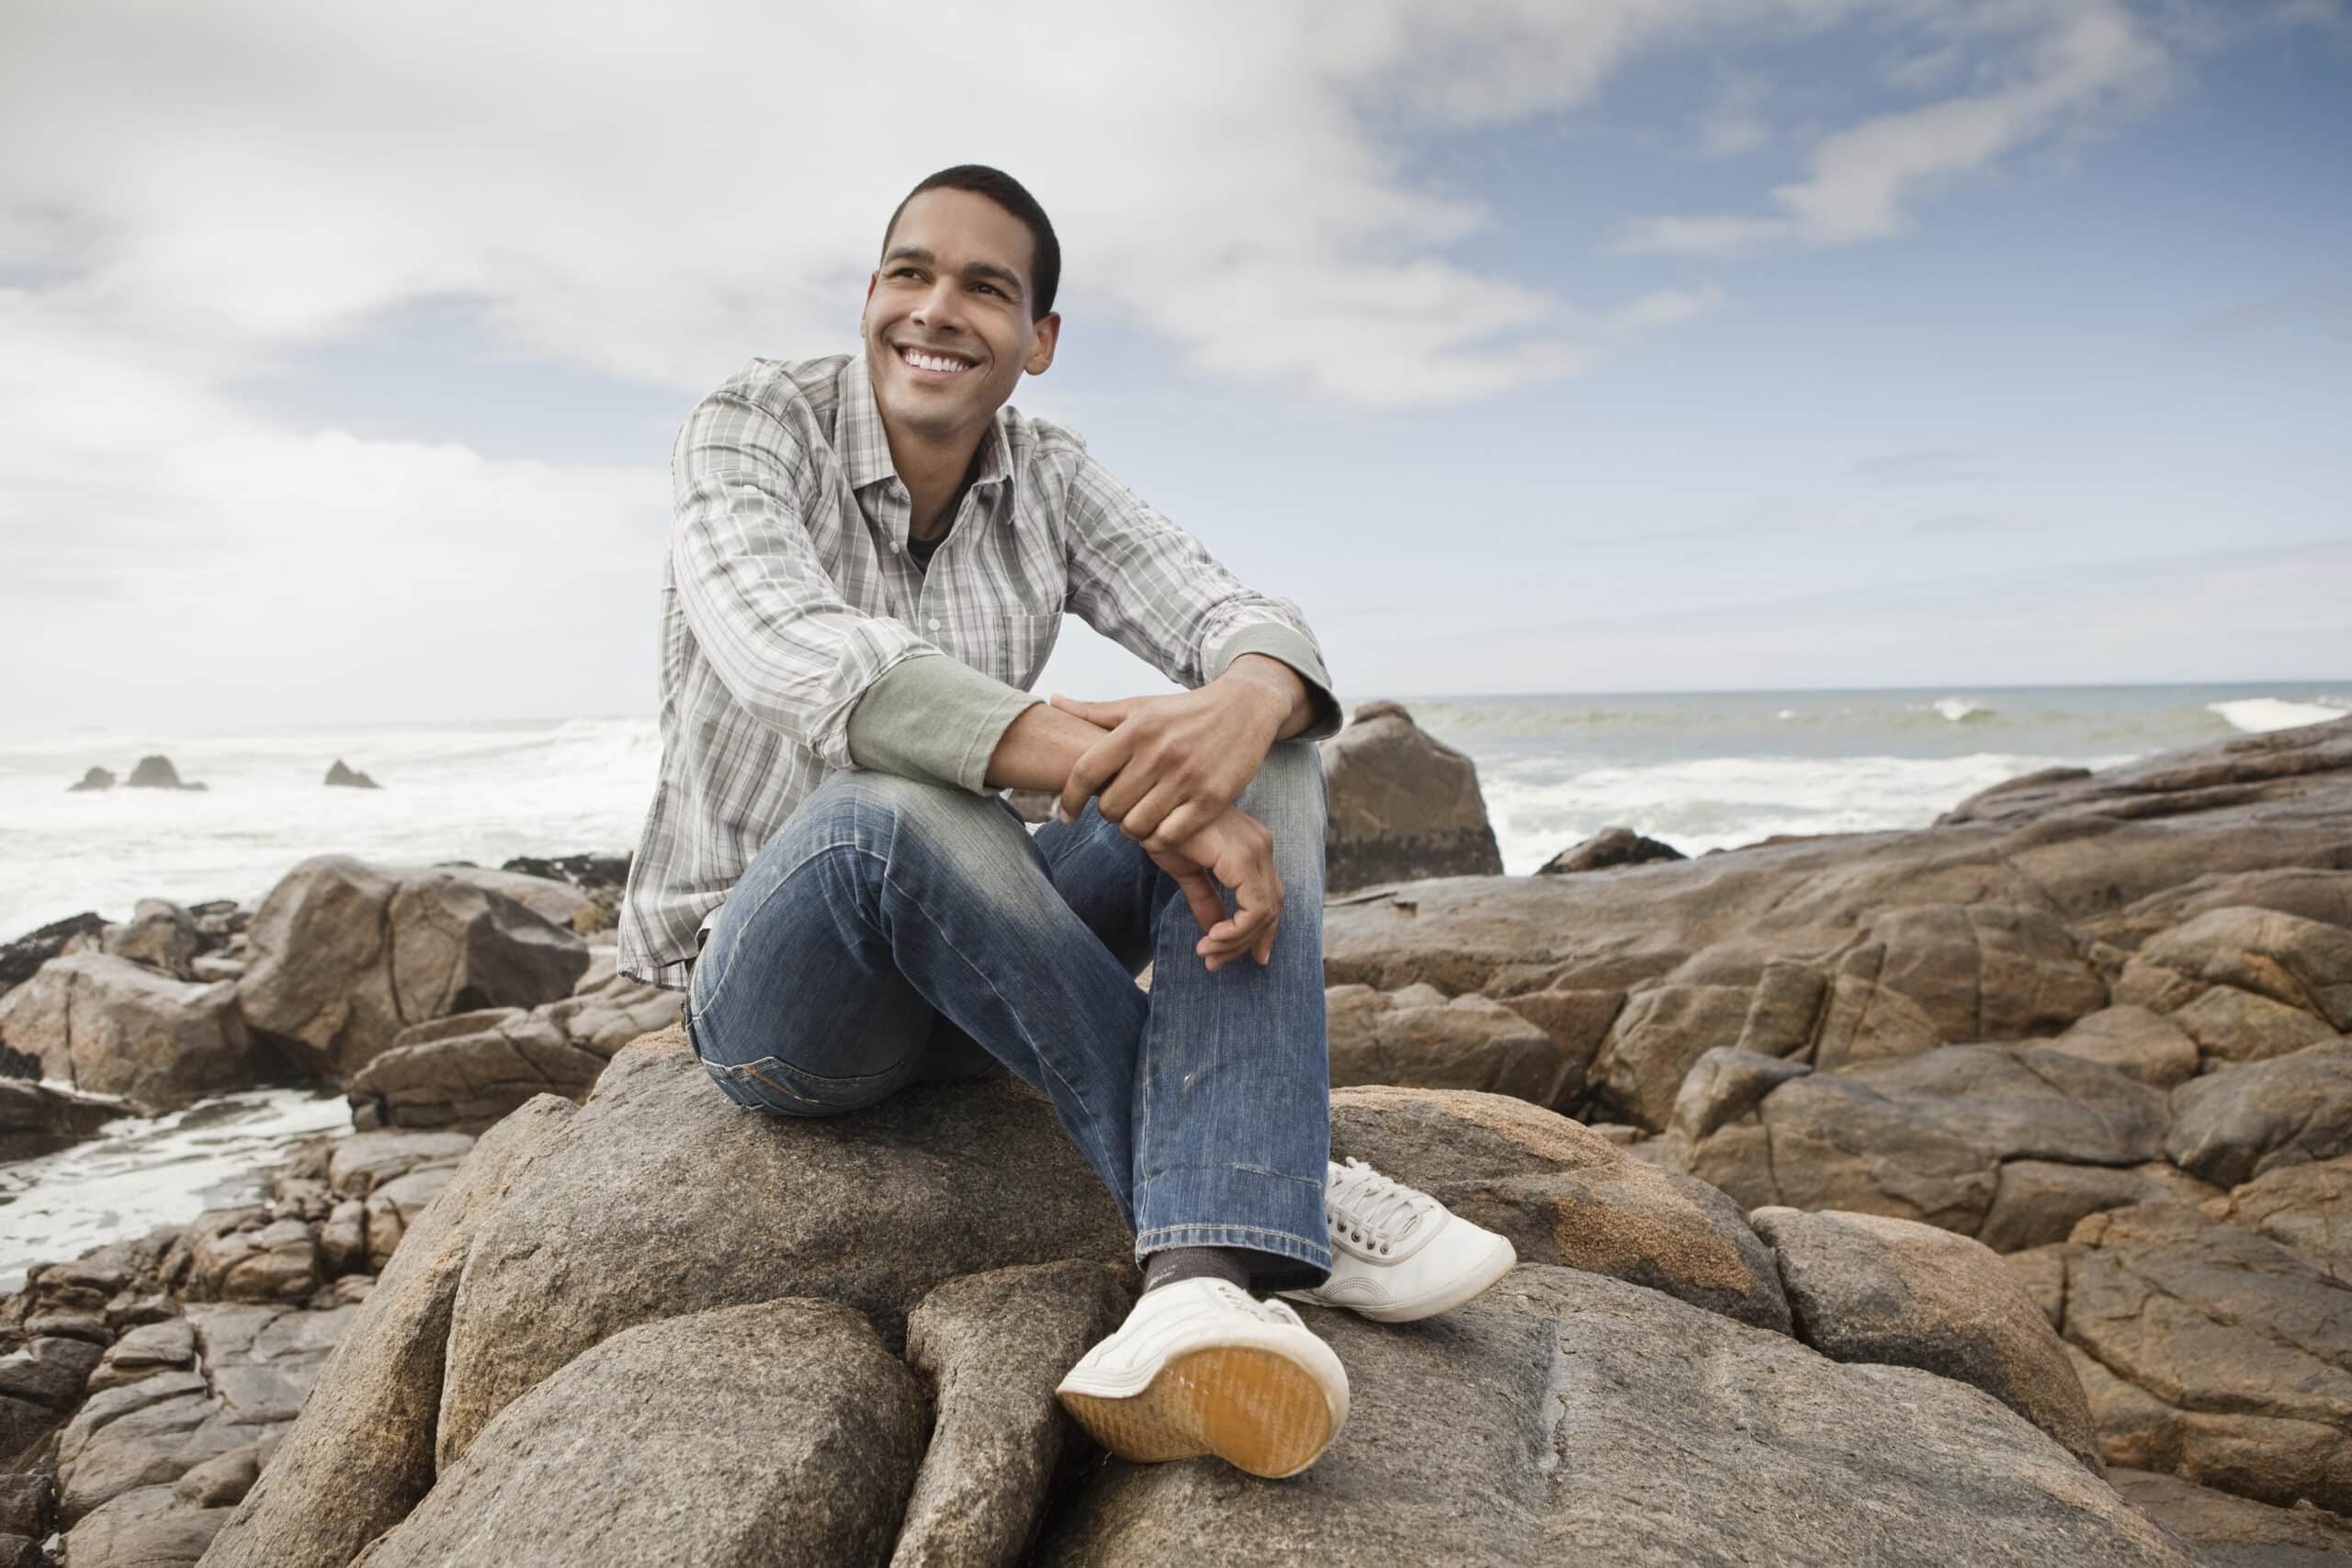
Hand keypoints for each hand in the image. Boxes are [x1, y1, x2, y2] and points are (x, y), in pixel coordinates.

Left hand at [1049, 671, 1293, 850]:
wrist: (1245, 706)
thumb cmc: (1185, 710)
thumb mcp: (1141, 705)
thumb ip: (1095, 711)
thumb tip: (1052, 700)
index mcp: (1137, 728)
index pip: (1085, 772)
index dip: (1068, 799)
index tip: (1065, 814)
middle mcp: (1160, 752)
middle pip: (1110, 806)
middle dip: (1109, 815)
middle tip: (1119, 811)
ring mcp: (1188, 776)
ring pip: (1138, 826)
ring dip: (1133, 831)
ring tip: (1139, 821)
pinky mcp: (1212, 797)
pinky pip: (1171, 835)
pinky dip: (1160, 840)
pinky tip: (1160, 831)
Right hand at [1145, 805, 1283, 970]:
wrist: (1143, 803)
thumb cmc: (1160, 826)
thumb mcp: (1186, 869)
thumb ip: (1205, 899)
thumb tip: (1214, 931)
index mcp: (1251, 846)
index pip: (1268, 897)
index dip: (1258, 933)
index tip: (1231, 956)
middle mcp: (1261, 845)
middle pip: (1272, 908)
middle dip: (1246, 943)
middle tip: (1215, 964)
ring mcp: (1256, 849)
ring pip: (1266, 913)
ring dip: (1237, 942)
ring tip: (1207, 954)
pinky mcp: (1243, 858)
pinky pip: (1255, 909)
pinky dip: (1237, 932)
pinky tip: (1211, 939)